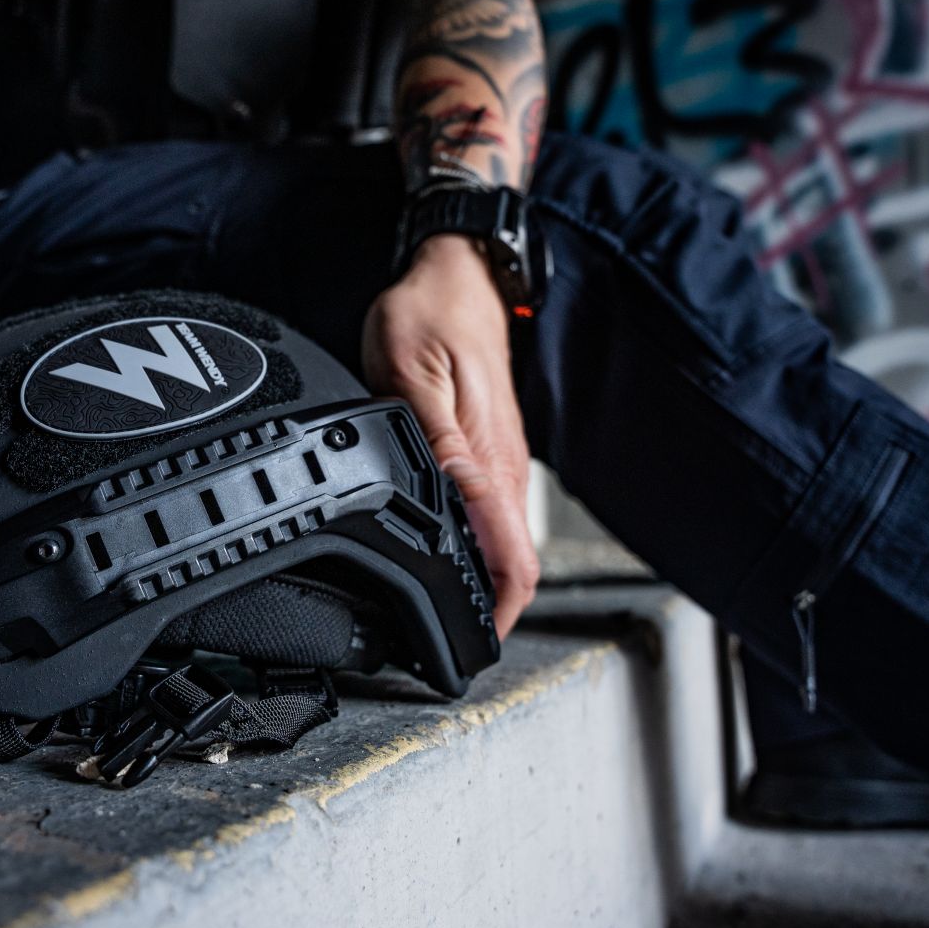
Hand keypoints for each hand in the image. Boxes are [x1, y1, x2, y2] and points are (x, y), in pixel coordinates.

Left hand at [362, 234, 539, 634]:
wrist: (460, 271)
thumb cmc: (429, 314)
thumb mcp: (414, 376)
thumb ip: (436, 446)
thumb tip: (457, 507)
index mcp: (491, 462)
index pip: (514, 565)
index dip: (497, 620)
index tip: (466, 656)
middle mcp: (505, 470)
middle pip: (513, 569)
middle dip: (486, 618)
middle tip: (439, 652)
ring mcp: (502, 461)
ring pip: (503, 546)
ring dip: (481, 586)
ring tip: (438, 617)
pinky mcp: (491, 450)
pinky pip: (491, 516)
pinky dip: (474, 549)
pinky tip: (442, 554)